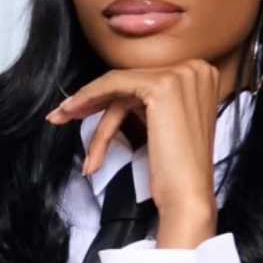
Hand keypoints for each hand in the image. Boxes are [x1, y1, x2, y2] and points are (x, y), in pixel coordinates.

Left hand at [46, 57, 230, 246]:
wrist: (186, 194)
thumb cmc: (174, 167)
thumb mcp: (164, 122)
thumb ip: (147, 100)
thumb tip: (112, 90)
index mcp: (200, 75)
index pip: (144, 80)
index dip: (110, 92)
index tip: (80, 106)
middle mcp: (196, 69)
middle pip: (131, 81)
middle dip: (93, 96)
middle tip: (63, 111)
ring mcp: (182, 75)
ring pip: (120, 85)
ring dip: (88, 107)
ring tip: (62, 119)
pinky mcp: (163, 86)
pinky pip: (114, 84)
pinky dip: (89, 97)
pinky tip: (72, 112)